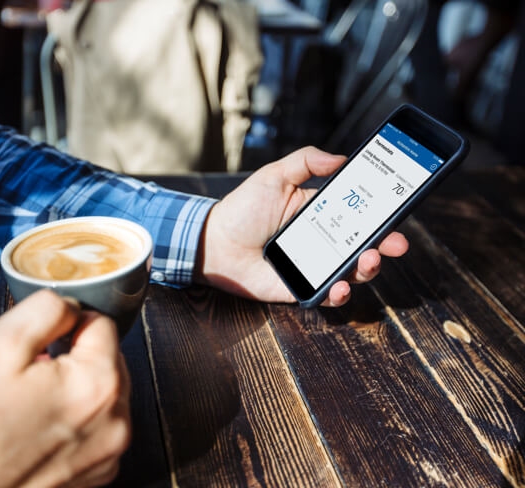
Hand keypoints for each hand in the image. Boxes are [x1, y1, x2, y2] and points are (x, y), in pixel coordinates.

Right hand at [0, 290, 130, 487]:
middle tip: (31, 372)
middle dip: (74, 356)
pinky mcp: (95, 473)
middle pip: (108, 359)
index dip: (67, 324)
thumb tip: (72, 306)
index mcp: (98, 384)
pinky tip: (39, 427)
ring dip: (77, 387)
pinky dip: (76, 420)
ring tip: (32, 402)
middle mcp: (115, 421)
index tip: (41, 342)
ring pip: (104, 393)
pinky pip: (97, 427)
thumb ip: (46, 310)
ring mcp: (107, 452)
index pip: (102, 324)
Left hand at [196, 146, 408, 305]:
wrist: (214, 242)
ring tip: (368, 260)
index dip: (381, 215)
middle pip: (363, 245)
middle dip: (385, 245)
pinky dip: (338, 294)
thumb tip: (343, 158)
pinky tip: (341, 286)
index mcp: (321, 213)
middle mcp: (322, 241)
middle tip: (396, 243)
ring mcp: (313, 266)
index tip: (400, 211)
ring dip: (367, 269)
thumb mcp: (274, 176)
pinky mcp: (300, 288)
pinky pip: (326, 296)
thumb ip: (306, 162)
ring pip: (351, 272)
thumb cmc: (243, 208)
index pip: (360, 215)